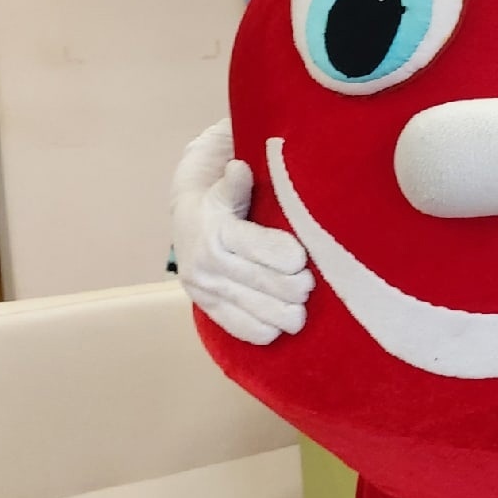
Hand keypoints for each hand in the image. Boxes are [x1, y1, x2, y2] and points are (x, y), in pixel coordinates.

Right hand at [172, 119, 314, 344]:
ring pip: (256, 311)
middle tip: (310, 285)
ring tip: (301, 310)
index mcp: (218, 229)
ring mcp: (206, 288)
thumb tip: (240, 167)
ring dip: (286, 314)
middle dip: (296, 287)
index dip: (291, 257)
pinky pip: (239, 328)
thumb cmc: (224, 196)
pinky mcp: (206, 306)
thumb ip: (237, 181)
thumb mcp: (228, 182)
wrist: (187, 218)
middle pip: (266, 284)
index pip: (262, 248)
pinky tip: (279, 325)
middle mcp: (208, 262)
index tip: (304, 258)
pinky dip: (264, 330)